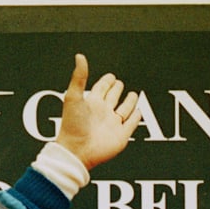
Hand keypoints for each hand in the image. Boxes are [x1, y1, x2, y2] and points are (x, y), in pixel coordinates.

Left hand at [54, 54, 140, 170]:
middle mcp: (103, 113)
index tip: (110, 76)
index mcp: (92, 103)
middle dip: (117, 89)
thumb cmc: (72, 126)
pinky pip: (131, 124)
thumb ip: (79, 77)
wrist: (77, 152)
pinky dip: (135, 117)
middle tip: (118, 83)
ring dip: (129, 102)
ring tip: (132, 94)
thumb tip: (80, 56)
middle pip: (113, 97)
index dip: (106, 81)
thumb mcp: (73, 97)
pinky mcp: (121, 135)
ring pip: (124, 109)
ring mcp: (112, 124)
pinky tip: (138, 111)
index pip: (102, 88)